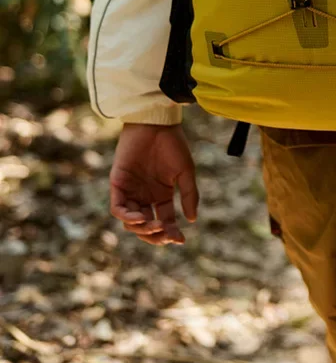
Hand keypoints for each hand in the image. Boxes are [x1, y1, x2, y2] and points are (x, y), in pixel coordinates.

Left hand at [109, 122, 198, 244]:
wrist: (156, 122)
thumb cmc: (172, 143)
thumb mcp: (185, 171)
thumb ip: (189, 194)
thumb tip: (192, 220)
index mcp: (161, 195)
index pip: (165, 221)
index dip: (171, 233)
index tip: (181, 240)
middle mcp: (144, 196)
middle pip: (146, 227)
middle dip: (155, 236)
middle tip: (165, 234)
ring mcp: (130, 191)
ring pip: (131, 222)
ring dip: (142, 229)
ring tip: (154, 225)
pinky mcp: (118, 183)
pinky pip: (117, 208)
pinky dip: (127, 217)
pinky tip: (141, 217)